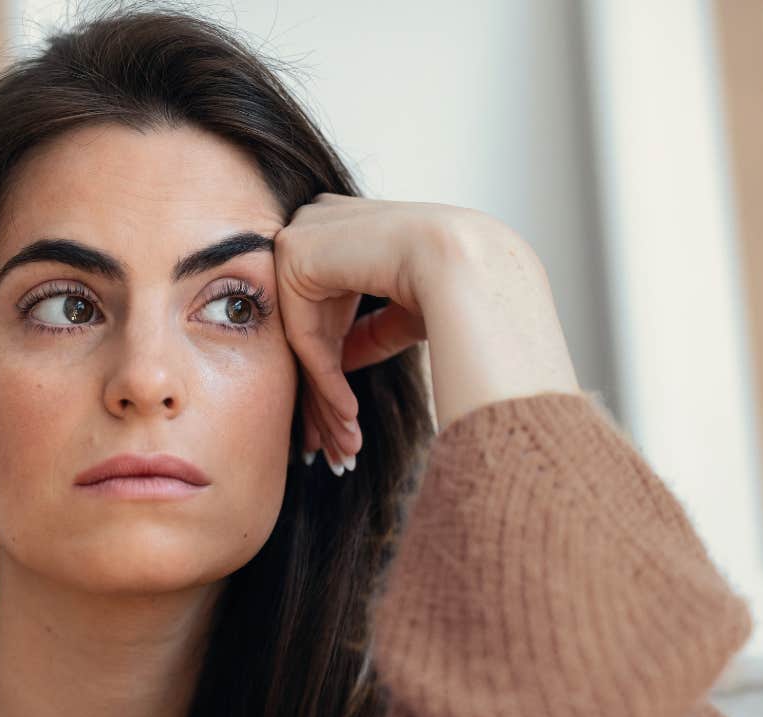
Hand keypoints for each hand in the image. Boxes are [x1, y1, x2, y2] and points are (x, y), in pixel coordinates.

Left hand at [274, 193, 581, 471]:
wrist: (468, 261)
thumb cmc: (456, 281)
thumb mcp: (402, 312)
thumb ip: (366, 331)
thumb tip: (339, 363)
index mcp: (344, 226)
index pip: (326, 305)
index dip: (335, 366)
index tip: (345, 415)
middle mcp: (317, 224)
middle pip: (312, 326)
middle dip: (324, 394)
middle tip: (333, 443)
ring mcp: (301, 236)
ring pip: (308, 339)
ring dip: (328, 400)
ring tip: (345, 445)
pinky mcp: (294, 256)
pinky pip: (307, 337)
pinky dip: (328, 382)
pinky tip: (351, 418)